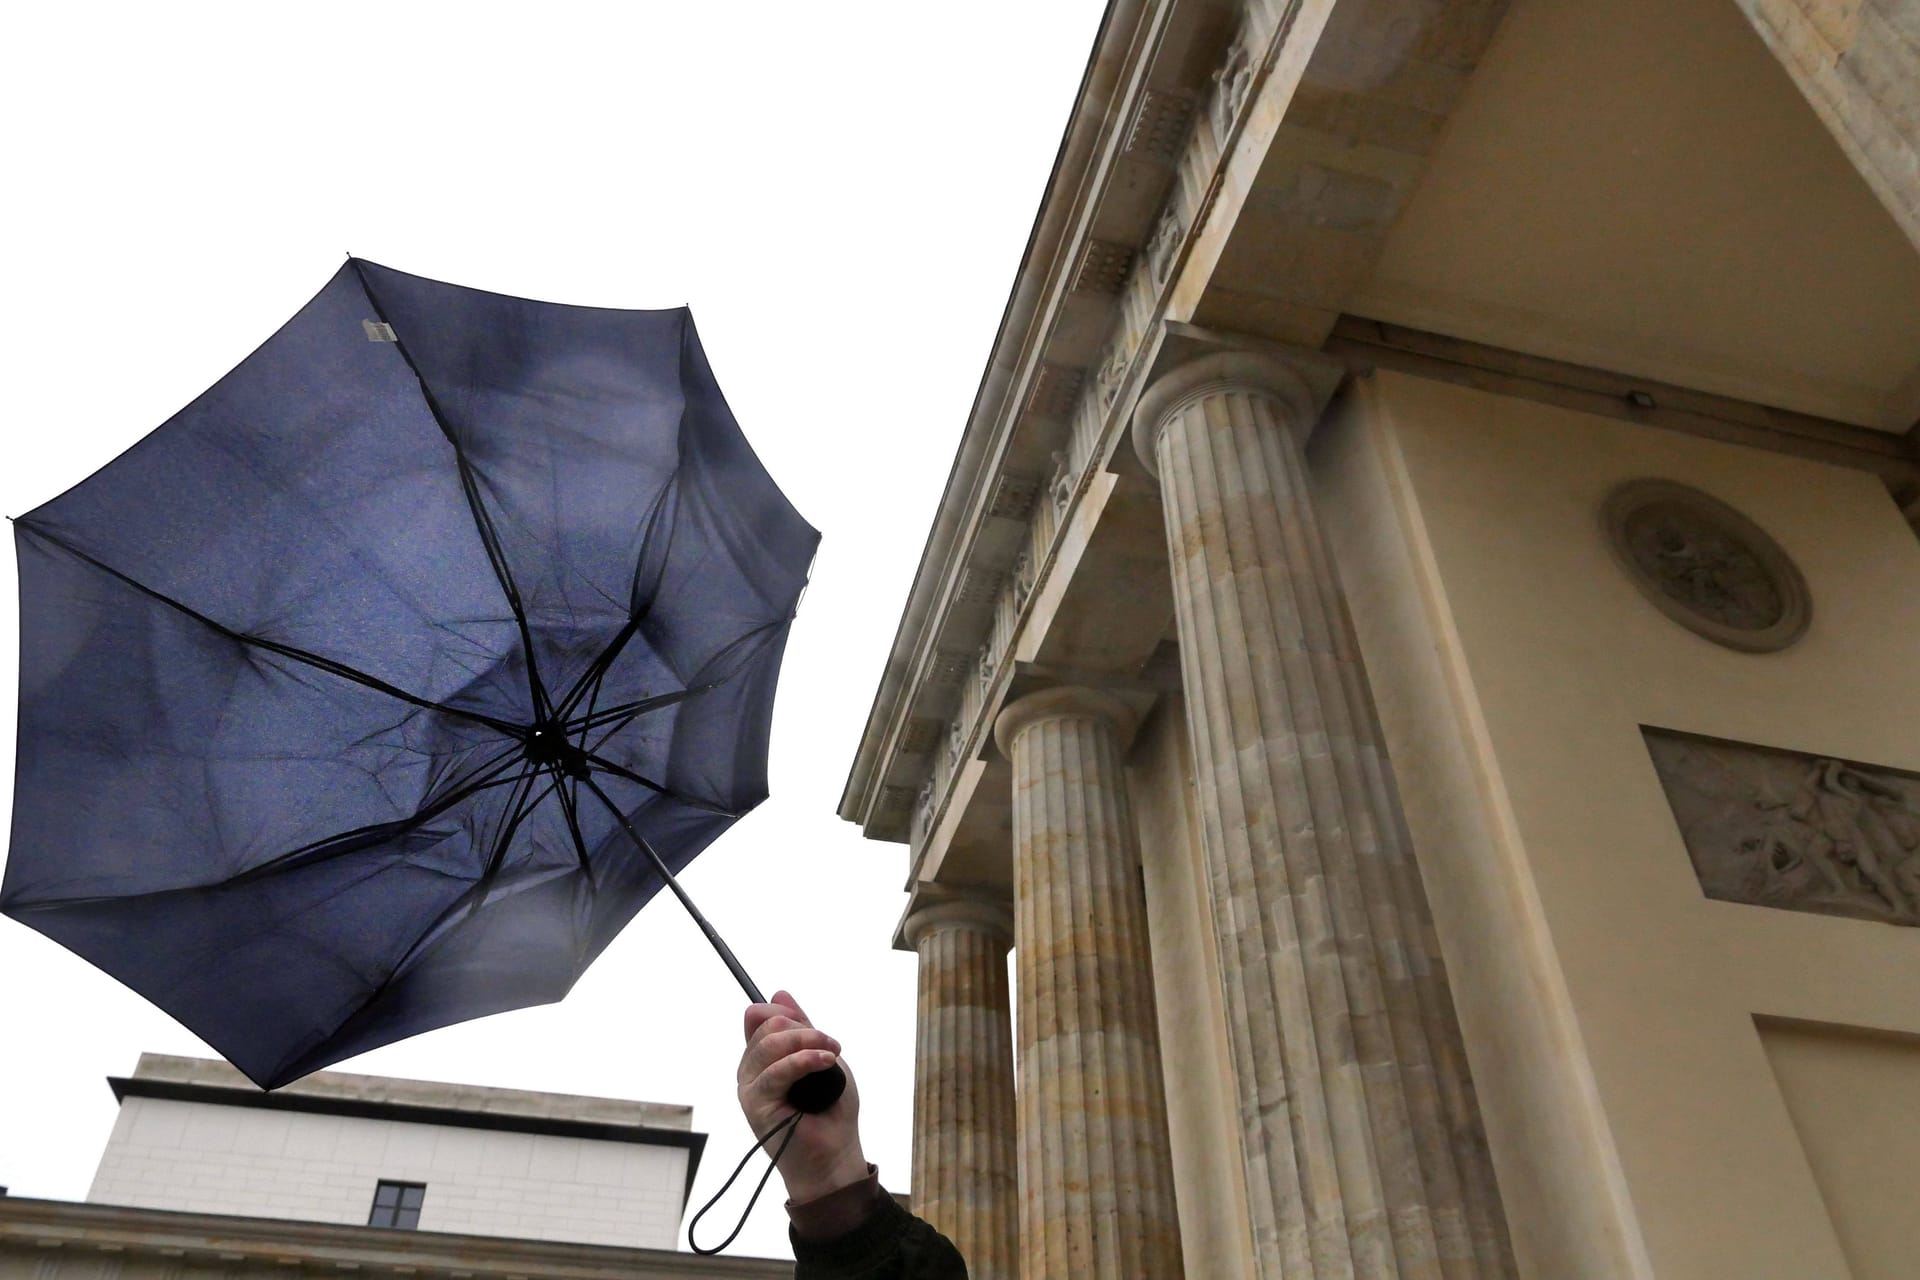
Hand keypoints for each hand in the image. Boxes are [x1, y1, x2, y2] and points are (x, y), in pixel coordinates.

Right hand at [737, 991, 866, 1202]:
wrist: (835, 1155)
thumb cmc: (831, 1111)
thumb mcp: (822, 1058)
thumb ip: (801, 1028)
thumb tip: (779, 993)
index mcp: (764, 1059)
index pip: (761, 1017)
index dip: (787, 1013)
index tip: (816, 1029)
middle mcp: (751, 1071)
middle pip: (767, 1025)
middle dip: (804, 1028)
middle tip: (832, 1045)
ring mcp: (751, 1088)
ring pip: (769, 1042)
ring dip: (807, 1041)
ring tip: (831, 1055)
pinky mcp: (755, 1106)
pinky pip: (776, 1071)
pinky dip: (804, 1061)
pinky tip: (825, 1062)